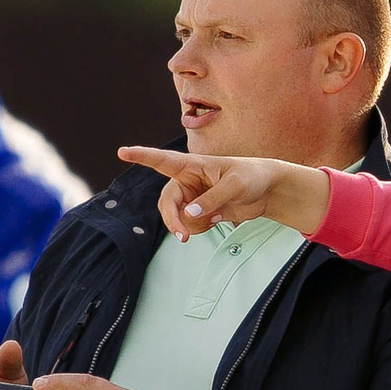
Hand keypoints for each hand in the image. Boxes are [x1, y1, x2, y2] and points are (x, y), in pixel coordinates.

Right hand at [117, 146, 327, 240]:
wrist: (268, 192)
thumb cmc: (253, 177)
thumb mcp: (236, 186)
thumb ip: (212, 199)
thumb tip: (189, 215)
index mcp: (193, 165)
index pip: (162, 160)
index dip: (141, 156)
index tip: (122, 151)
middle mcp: (187, 181)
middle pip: (167, 202)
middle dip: (172, 219)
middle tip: (183, 237)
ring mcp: (192, 198)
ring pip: (175, 216)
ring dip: (188, 225)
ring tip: (214, 219)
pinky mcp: (200, 212)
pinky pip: (189, 226)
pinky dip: (199, 228)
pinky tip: (217, 220)